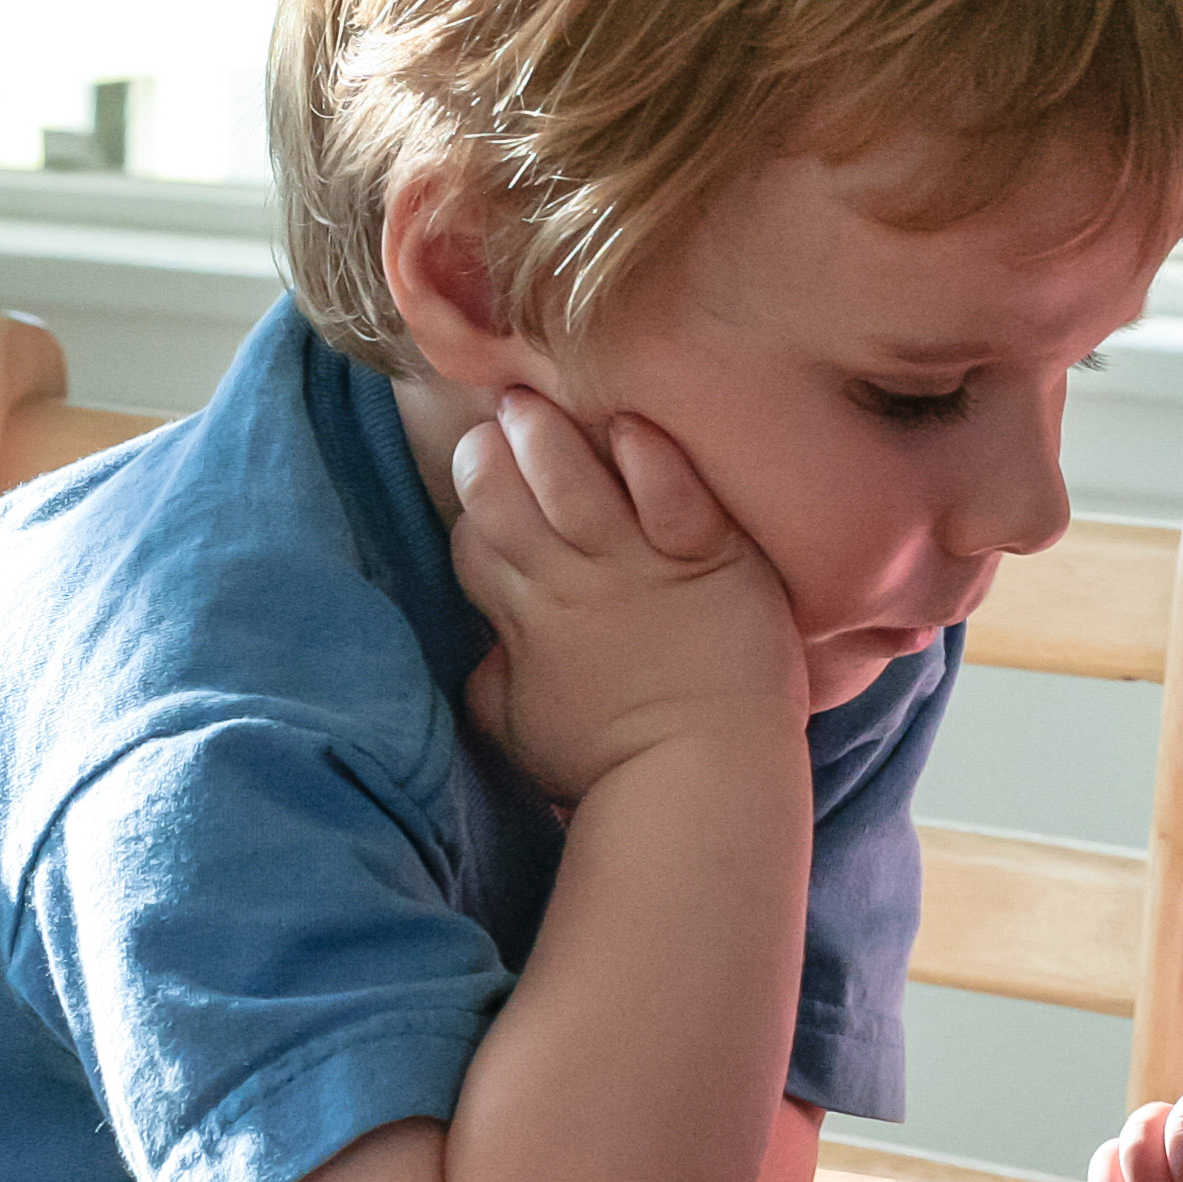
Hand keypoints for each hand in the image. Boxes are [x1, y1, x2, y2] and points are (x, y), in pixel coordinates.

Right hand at [450, 389, 804, 802]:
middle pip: (502, 496)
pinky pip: (671, 495)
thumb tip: (481, 644)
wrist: (702, 779)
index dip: (474, 498)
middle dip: (491, 448)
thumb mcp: (521, 727)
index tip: (486, 467)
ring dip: (548, 435)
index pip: (475, 538)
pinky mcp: (708, 558)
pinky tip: (631, 428)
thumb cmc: (614, 763)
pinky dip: (651, 458)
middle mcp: (571, 584)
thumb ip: (495, 675)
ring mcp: (638, 567)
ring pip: (571, 481)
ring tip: (536, 401)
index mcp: (527, 619)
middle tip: (501, 411)